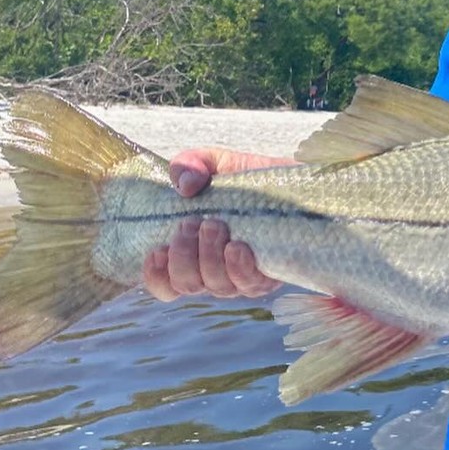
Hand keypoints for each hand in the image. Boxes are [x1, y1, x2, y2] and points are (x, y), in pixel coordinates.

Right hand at [142, 148, 295, 300]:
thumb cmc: (246, 179)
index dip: (155, 276)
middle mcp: (214, 272)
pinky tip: (236, 247)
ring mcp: (241, 278)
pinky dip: (237, 267)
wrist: (294, 182)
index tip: (158, 250)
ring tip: (215, 225)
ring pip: (216, 286)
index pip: (165, 285)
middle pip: (187, 285)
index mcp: (192, 254)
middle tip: (193, 224)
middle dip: (183, 256)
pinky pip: (249, 285)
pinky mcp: (269, 275)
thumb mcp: (215, 163)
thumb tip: (185, 185)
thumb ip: (189, 165)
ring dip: (208, 257)